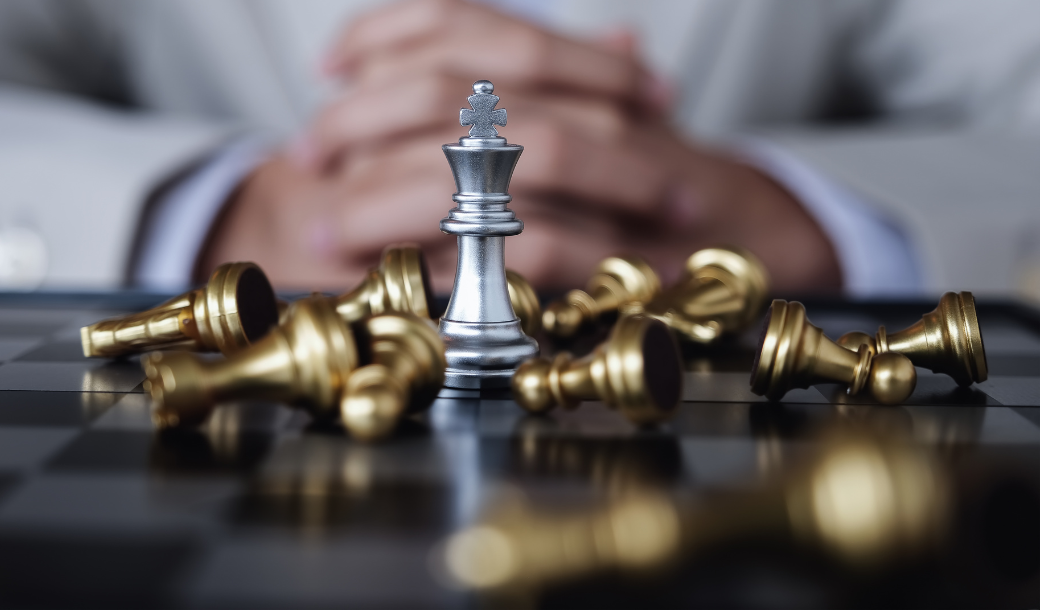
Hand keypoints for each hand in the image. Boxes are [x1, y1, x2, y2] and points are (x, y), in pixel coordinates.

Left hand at [204, 0, 839, 291]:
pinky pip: (526, 257)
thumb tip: (440, 42)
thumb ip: (548, 79)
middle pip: (460, 97)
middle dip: (365, 124)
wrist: (771, 246)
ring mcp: (613, 193)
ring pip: (484, 174)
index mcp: (585, 78)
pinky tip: (401, 270)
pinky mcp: (623, 268)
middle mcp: (600, 119)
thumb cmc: (666, 188)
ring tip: (327, 223)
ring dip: (388, 197)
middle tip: (310, 153)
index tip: (334, 63)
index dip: (393, 31)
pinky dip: (454, 262)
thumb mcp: (605, 117)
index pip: (477, 25)